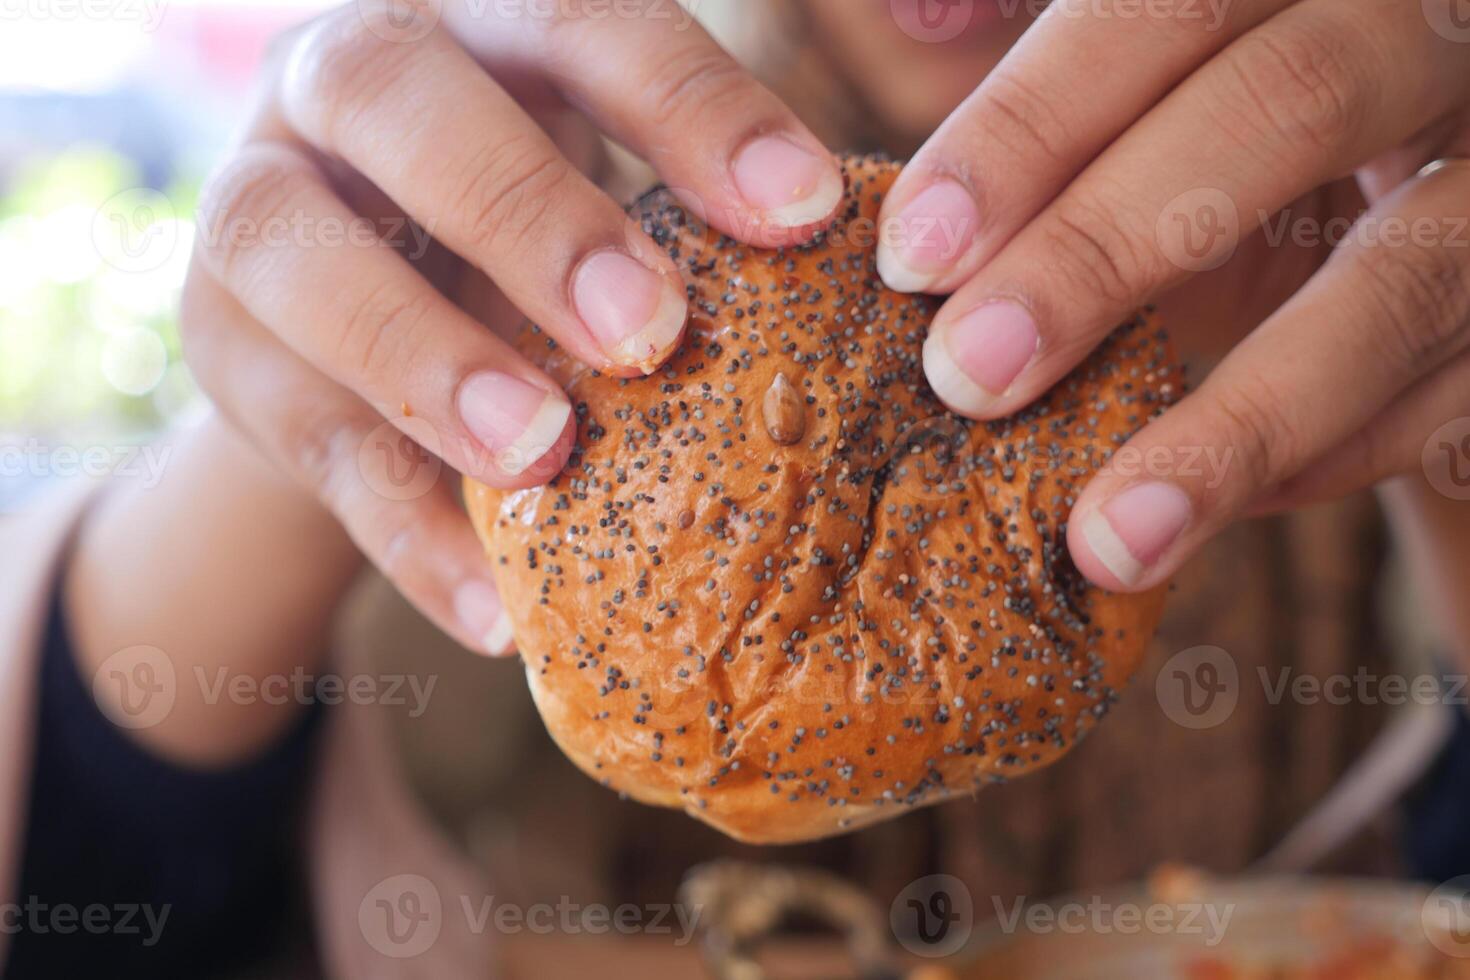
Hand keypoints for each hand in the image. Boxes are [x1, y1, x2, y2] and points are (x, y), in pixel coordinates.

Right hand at [181, 0, 843, 653]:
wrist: (369, 324)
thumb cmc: (539, 240)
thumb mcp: (611, 191)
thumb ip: (704, 214)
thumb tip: (896, 284)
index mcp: (472, 26)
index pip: (572, 16)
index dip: (685, 102)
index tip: (804, 210)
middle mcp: (337, 86)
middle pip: (392, 94)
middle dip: (522, 208)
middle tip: (646, 332)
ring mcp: (253, 213)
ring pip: (285, 250)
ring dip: (421, 357)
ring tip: (542, 458)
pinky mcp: (227, 358)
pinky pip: (299, 442)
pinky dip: (402, 531)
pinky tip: (499, 612)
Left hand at [878, 0, 1469, 591]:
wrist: (1433, 193)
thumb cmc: (1258, 131)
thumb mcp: (1170, 79)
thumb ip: (1068, 68)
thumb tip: (913, 8)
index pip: (1170, 7)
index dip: (1032, 125)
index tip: (915, 254)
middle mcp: (1437, 34)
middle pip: (1286, 103)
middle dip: (1104, 246)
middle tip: (967, 375)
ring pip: (1402, 280)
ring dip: (1239, 423)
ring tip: (1106, 538)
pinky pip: (1459, 400)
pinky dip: (1327, 464)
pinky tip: (1201, 515)